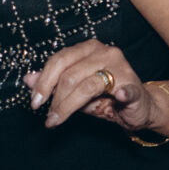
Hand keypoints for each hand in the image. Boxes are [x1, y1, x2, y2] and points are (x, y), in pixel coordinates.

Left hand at [27, 38, 168, 133]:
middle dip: (55, 98)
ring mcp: (123, 68)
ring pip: (87, 86)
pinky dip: (123, 93)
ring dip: (68, 106)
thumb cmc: (105, 97)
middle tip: (48, 116)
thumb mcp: (74, 90)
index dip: (43, 81)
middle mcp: (107, 53)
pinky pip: (126, 90)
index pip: (60, 59)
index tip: (35, 102)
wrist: (138, 107)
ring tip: (58, 120)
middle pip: (70, 74)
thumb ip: (52, 83)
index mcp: (90, 49)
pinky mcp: (134, 86)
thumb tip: (28, 79)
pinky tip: (119, 96)